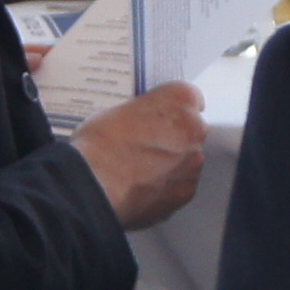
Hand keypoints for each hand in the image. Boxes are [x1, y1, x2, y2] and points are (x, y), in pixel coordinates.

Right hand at [68, 81, 206, 229]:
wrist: (96, 184)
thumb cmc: (102, 145)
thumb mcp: (120, 109)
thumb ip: (146, 112)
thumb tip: (145, 121)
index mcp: (180, 99)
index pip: (189, 98)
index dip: (171, 109)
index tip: (160, 116)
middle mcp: (194, 129)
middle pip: (191, 130)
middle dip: (173, 137)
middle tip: (144, 144)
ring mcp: (193, 162)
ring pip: (187, 159)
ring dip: (172, 162)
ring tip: (140, 168)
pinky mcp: (186, 191)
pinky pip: (181, 185)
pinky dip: (167, 186)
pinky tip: (143, 185)